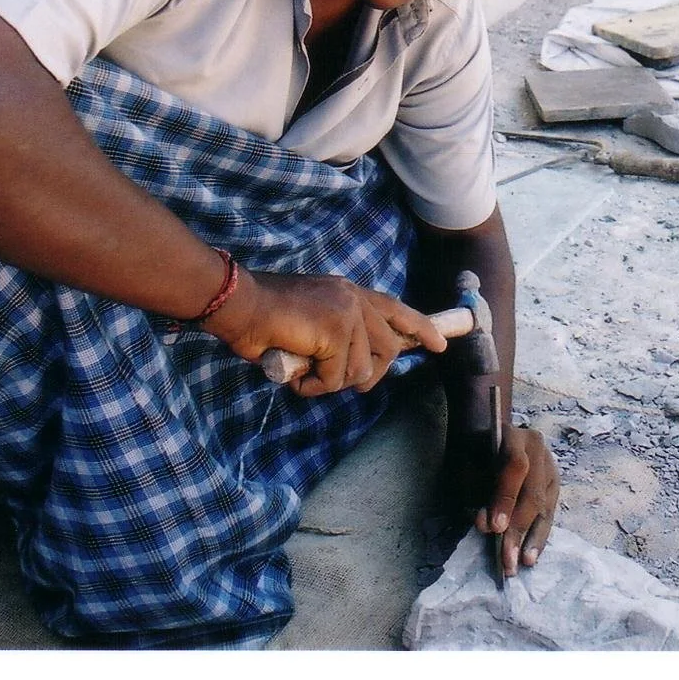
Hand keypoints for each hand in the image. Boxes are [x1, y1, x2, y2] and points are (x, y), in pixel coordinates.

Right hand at [201, 269, 446, 395]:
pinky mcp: (336, 333)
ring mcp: (347, 314)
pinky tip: (296, 374)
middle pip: (387, 348)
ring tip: (304, 373)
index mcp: (348, 292)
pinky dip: (313, 387)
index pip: (394, 309)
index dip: (418, 328)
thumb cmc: (263, 317)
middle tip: (345, 383)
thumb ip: (335, 337)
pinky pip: (335, 379)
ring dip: (330, 382)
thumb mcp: (310, 322)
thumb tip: (355, 369)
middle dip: (370, 375)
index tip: (438, 345)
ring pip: (360, 370)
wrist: (240, 305)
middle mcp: (353, 300)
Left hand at [473, 425, 558, 575]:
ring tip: (521, 563)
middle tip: (507, 558)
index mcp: (515, 436)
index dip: (506, 498)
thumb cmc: (473, 449)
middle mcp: (539, 451)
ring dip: (532, 539)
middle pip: (533, 493)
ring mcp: (550, 468)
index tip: (495, 527)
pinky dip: (539, 537)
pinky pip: (549, 514)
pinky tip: (530, 556)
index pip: (516, 467)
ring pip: (545, 507)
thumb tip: (485, 525)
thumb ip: (474, 489)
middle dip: (519, 529)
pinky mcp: (554, 486)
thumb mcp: (466, 460)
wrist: (488, 431)